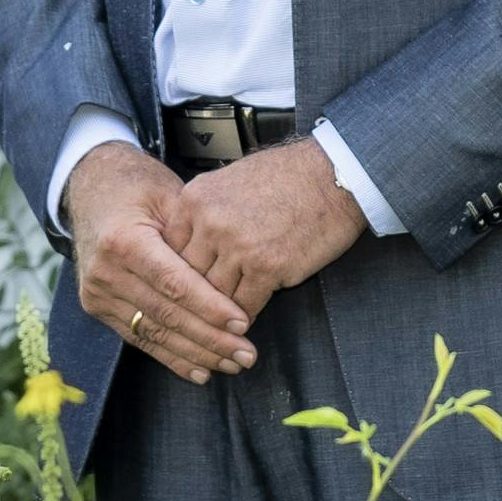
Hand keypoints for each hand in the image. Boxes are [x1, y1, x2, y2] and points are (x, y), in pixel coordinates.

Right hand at [65, 144, 259, 381]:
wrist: (90, 188)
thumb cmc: (138, 188)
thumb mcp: (169, 196)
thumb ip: (194, 234)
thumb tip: (232, 273)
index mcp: (123, 240)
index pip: (173, 283)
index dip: (209, 307)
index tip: (242, 323)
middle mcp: (105, 271)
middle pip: (166, 315)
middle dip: (210, 339)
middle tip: (246, 355)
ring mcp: (97, 293)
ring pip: (153, 333)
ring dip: (196, 354)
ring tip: (232, 365)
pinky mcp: (97, 307)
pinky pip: (138, 339)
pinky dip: (170, 357)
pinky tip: (199, 370)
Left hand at [162, 135, 363, 309]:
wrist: (333, 176)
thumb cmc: (286, 175)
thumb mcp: (227, 181)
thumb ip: (203, 212)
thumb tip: (188, 243)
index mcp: (195, 199)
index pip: (169, 251)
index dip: (175, 273)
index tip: (181, 289)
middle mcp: (209, 223)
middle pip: (187, 276)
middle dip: (195, 297)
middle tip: (197, 314)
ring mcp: (237, 247)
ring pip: (213, 296)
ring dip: (219, 312)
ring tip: (219, 324)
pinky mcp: (267, 267)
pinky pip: (244, 306)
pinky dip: (243, 317)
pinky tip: (244, 321)